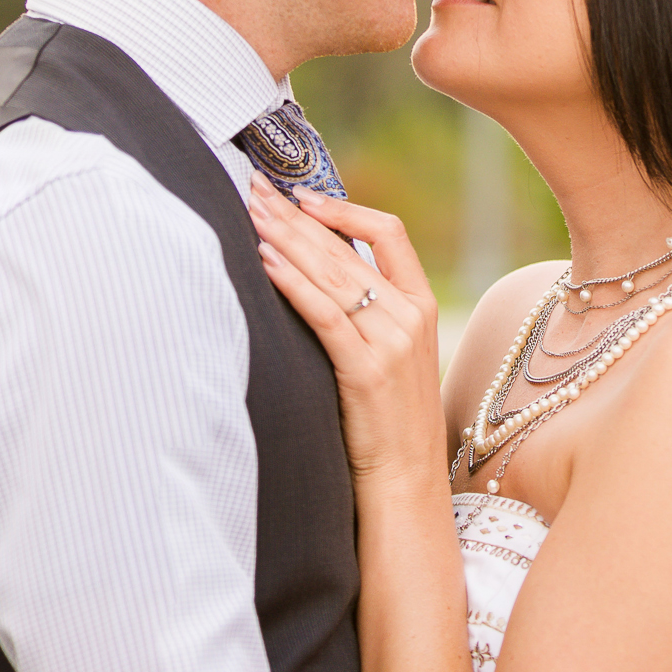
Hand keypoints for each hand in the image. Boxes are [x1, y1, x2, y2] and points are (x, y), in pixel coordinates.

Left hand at [246, 176, 449, 485]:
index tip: (301, 194)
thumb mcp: (393, 353)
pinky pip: (323, 314)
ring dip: (285, 238)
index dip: (343, 208)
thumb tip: (318, 267)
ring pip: (331, 273)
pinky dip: (291, 282)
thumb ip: (370, 310)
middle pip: (345, 248)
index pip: (389, 232)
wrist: (406, 481)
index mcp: (421, 305)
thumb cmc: (389, 418)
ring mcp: (392, 343)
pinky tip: (264, 262)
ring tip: (250, 214)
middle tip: (254, 189)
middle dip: (294, 216)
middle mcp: (410, 316)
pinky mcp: (367, 370)